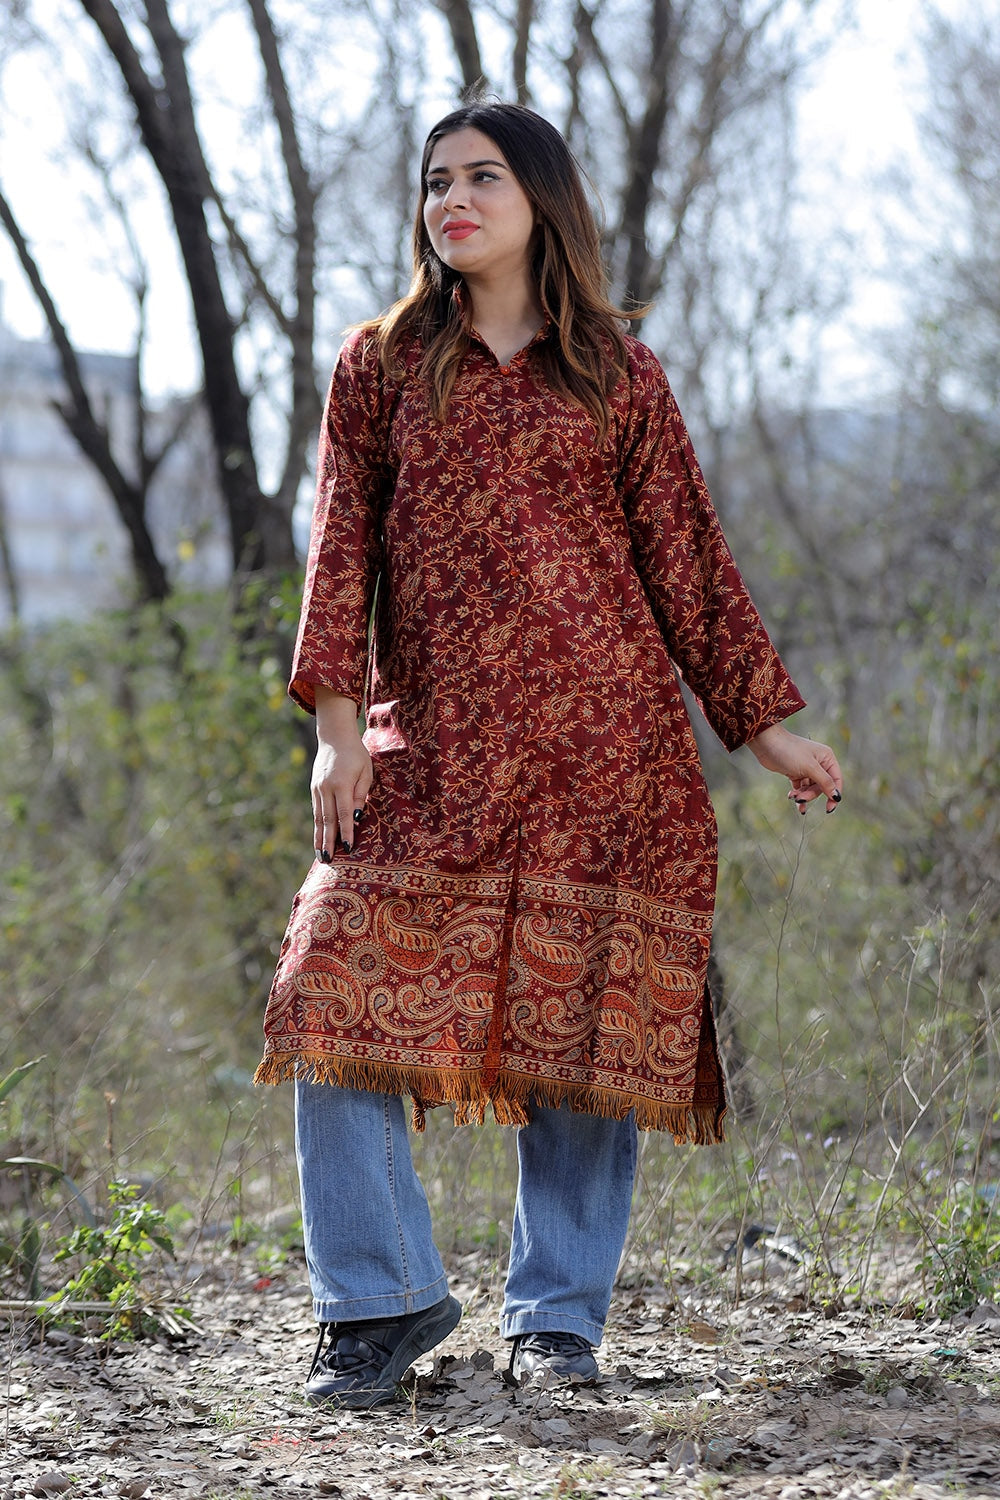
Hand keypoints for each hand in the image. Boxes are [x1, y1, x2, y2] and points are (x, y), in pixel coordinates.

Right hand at [311, 688, 372, 857]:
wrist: (334, 737)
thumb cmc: (356, 755)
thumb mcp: (366, 772)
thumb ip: (361, 795)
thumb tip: (356, 817)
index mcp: (341, 784)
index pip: (344, 813)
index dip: (346, 831)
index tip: (348, 847)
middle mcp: (326, 788)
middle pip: (328, 820)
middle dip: (328, 841)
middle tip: (329, 860)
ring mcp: (317, 789)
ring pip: (319, 818)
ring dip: (320, 838)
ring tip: (322, 855)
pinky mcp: (314, 789)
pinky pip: (316, 812)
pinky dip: (317, 827)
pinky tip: (319, 839)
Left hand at [746, 723, 842, 814]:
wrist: (766, 744)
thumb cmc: (789, 751)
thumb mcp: (809, 767)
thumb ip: (824, 782)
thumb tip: (837, 796)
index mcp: (827, 758)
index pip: (836, 780)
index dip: (834, 794)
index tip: (829, 808)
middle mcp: (819, 763)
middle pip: (821, 786)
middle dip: (811, 795)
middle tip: (800, 799)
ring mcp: (806, 768)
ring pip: (810, 788)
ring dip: (803, 795)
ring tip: (794, 797)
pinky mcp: (795, 772)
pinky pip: (800, 787)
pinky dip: (797, 793)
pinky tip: (792, 797)